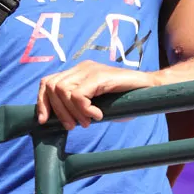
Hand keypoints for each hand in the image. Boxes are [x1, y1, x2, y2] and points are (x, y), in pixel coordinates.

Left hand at [37, 61, 158, 129]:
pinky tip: (98, 115)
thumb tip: (58, 121)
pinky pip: (79, 95)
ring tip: (88, 122)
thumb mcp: (96, 104)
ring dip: (73, 112)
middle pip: (51, 86)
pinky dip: (85, 110)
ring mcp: (91, 69)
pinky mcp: (100, 75)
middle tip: (74, 126)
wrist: (150, 89)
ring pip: (63, 90)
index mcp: (78, 73)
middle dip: (58, 111)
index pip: (48, 82)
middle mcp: (82, 68)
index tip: (45, 122)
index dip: (42, 102)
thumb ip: (78, 107)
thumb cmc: (125, 100)